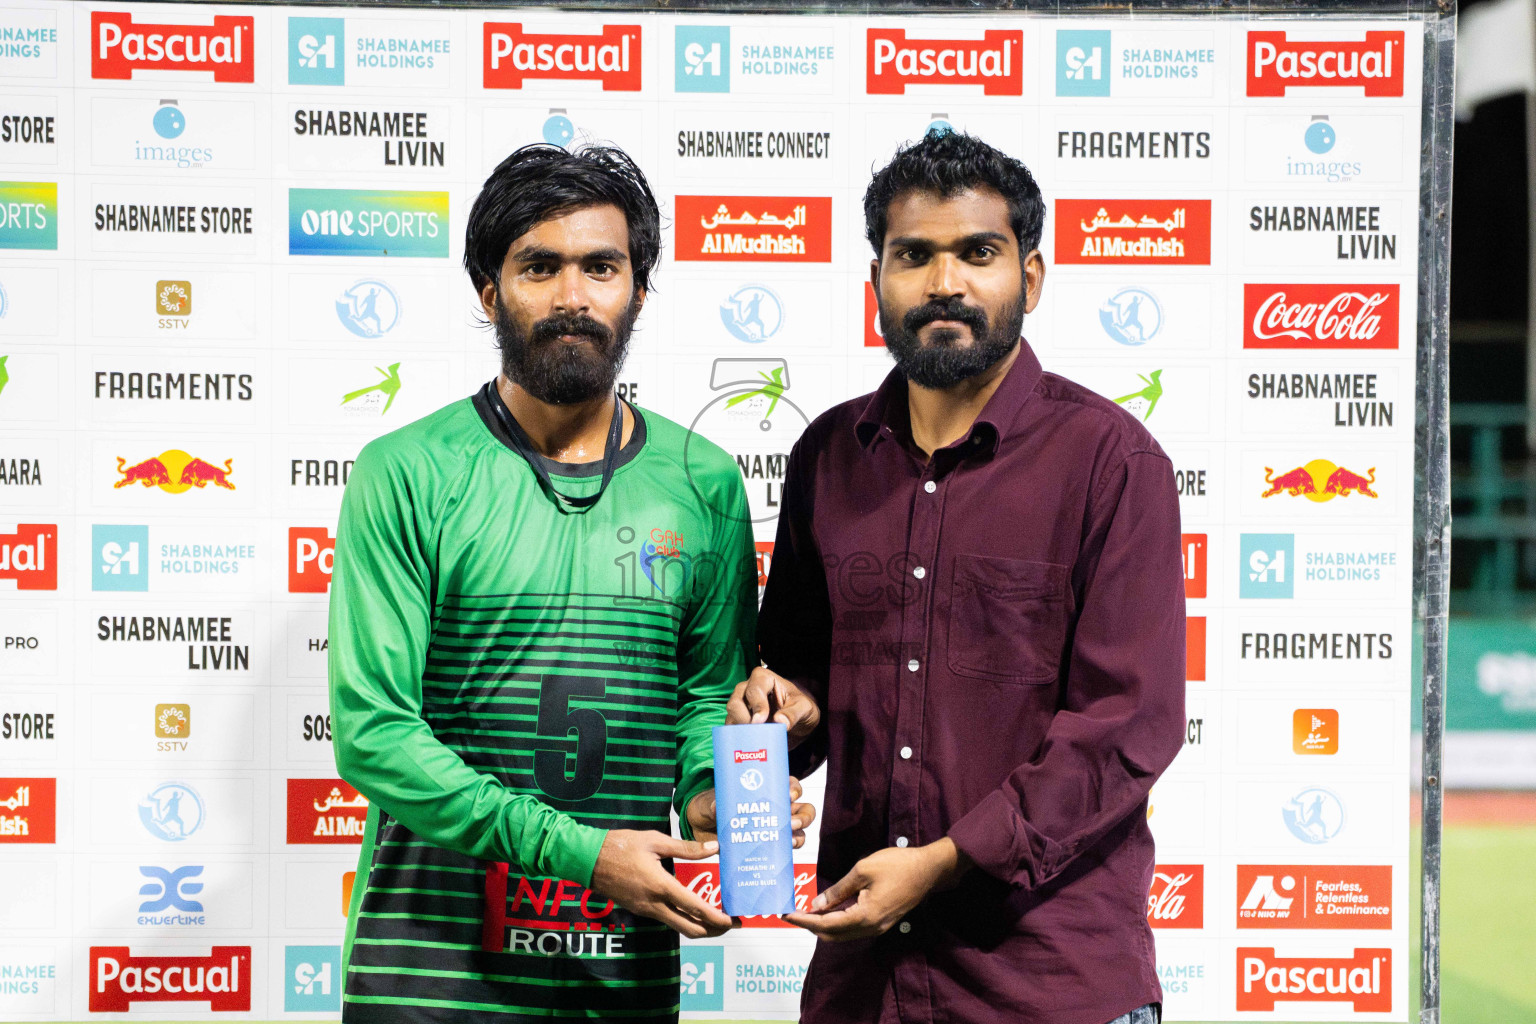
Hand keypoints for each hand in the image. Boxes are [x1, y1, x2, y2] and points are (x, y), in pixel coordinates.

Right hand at [589, 830, 734, 938]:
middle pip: (690, 929)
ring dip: (700, 926)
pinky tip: (693, 909)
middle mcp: (655, 905)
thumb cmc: (620, 846)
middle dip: (713, 930)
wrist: (587, 860)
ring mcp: (646, 910)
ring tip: (717, 917)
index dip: (717, 918)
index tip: (732, 920)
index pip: (695, 909)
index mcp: (661, 886)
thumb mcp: (655, 840)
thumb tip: (713, 848)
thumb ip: (686, 847)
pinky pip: (667, 919)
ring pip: (678, 927)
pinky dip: (685, 919)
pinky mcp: (640, 910)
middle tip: (730, 923)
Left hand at [686, 780, 817, 847]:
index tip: (789, 795)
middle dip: (803, 816)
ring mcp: (775, 827)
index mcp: (768, 790)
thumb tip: (717, 809)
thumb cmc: (713, 806)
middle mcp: (777, 808)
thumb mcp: (713, 802)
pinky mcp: (768, 845)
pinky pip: (787, 848)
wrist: (703, 825)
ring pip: (800, 830)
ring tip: (789, 839)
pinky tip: (784, 852)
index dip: (794, 789)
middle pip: (804, 809)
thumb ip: (716, 805)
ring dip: (799, 834)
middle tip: (791, 821)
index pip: (790, 785)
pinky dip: (789, 850)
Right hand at [727, 666, 821, 747]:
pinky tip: (748, 745)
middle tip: (756, 732)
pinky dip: (737, 737)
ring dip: (740, 730)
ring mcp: (741, 705)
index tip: (761, 721)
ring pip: (731, 716)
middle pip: (735, 702)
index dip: (757, 705)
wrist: (799, 723)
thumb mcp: (804, 708)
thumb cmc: (800, 708)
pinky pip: (731, 728)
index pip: (754, 689)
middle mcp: (747, 689)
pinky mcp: (738, 721)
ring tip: (754, 740)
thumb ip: (794, 713)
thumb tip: (780, 721)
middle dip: (743, 718)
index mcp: (764, 679)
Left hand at [784, 839, 969, 941]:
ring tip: (805, 911)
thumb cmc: (898, 866)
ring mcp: (877, 927)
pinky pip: (853, 927)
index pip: (826, 924)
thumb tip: (817, 904)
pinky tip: (828, 908)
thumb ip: (838, 890)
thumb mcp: (863, 871)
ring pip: (842, 933)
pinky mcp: (881, 921)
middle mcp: (870, 928)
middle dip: (810, 925)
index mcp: (865, 917)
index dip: (804, 920)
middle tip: (792, 913)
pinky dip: (837, 921)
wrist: (928, 870)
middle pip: (832, 935)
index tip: (786, 914)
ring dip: (823, 924)